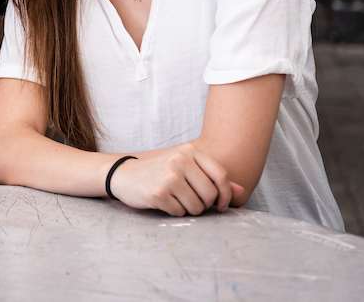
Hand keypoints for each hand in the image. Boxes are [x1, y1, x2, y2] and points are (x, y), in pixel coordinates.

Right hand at [109, 145, 244, 216]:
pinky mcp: (158, 193)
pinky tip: (164, 202)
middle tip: (191, 201)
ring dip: (189, 210)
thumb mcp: (185, 168)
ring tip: (176, 200)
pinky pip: (180, 212)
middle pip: (210, 195)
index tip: (220, 204)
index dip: (225, 195)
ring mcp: (169, 176)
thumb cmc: (159, 172)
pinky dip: (175, 212)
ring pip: (197, 207)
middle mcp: (180, 161)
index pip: (220, 176)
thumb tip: (240, 192)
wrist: (123, 174)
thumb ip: (213, 178)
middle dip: (204, 204)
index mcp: (189, 151)